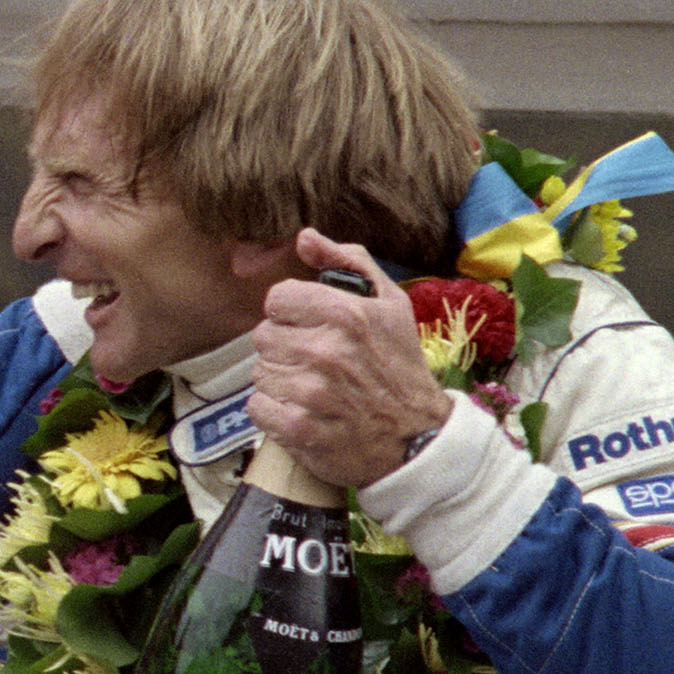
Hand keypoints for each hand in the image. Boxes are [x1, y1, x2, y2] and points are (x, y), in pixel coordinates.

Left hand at [248, 228, 453, 489]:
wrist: (417, 437)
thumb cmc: (400, 366)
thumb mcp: (390, 304)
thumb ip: (348, 261)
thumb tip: (305, 237)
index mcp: (346, 314)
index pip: (278, 299)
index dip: (292, 313)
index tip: (312, 327)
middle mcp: (326, 350)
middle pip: (264, 336)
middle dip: (286, 347)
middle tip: (316, 362)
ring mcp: (311, 392)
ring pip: (260, 372)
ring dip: (281, 380)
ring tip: (313, 388)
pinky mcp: (298, 428)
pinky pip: (257, 406)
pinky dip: (273, 411)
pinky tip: (302, 411)